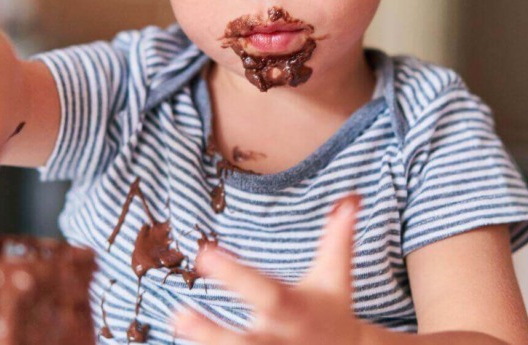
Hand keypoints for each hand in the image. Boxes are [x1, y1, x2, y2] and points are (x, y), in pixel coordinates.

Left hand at [173, 195, 367, 344]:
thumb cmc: (332, 307)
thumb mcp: (336, 273)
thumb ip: (338, 236)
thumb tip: (351, 197)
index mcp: (296, 310)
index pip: (265, 291)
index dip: (235, 275)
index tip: (204, 254)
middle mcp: (280, 338)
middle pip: (245, 342)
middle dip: (211, 332)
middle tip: (178, 315)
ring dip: (205, 342)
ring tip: (176, 320)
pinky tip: (186, 343)